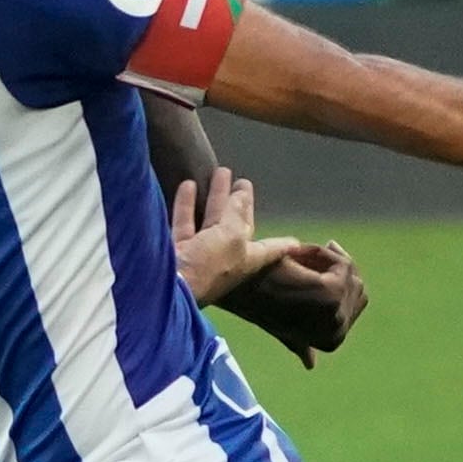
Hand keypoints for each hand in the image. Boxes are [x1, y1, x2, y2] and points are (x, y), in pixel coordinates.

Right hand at [169, 168, 303, 304]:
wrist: (165, 287)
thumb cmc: (208, 265)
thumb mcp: (231, 236)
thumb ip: (236, 214)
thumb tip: (240, 196)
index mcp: (245, 259)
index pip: (270, 248)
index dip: (283, 244)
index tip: (297, 243)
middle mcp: (224, 257)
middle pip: (236, 226)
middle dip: (241, 204)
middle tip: (243, 182)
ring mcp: (198, 254)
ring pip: (209, 220)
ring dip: (215, 197)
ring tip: (219, 173)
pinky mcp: (176, 249)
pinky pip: (184, 222)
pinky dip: (186, 204)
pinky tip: (188, 184)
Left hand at [220, 240, 363, 366]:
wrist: (238, 286)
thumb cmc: (256, 301)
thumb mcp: (283, 323)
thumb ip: (298, 343)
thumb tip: (309, 364)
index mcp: (329, 340)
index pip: (359, 303)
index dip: (343, 279)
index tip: (325, 260)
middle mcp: (336, 334)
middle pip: (360, 289)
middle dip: (339, 267)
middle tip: (317, 252)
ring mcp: (334, 315)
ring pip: (353, 276)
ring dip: (329, 260)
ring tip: (305, 256)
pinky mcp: (331, 294)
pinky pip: (343, 266)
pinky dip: (324, 255)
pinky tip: (303, 255)